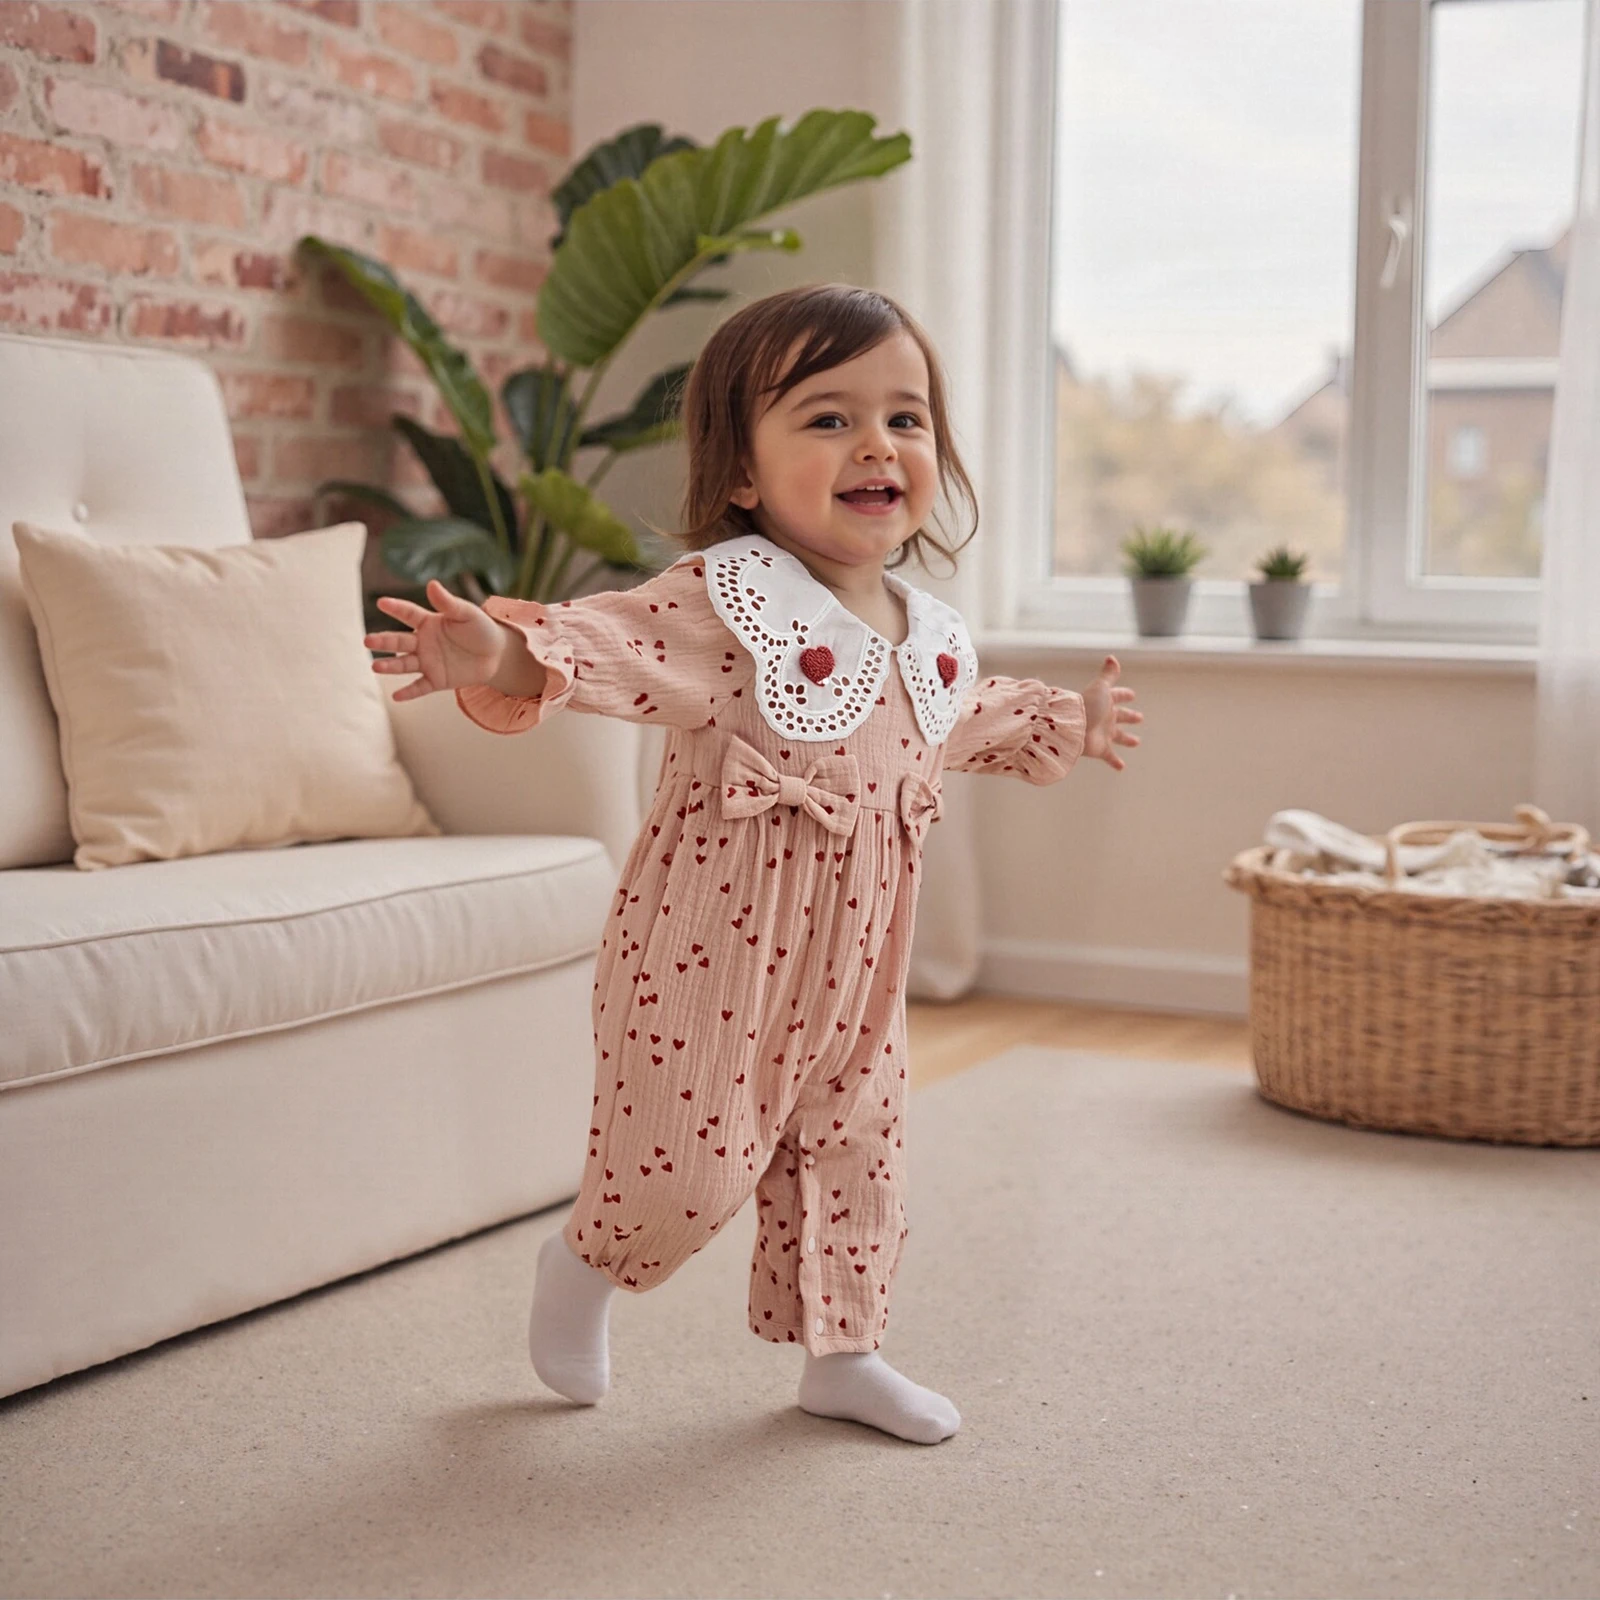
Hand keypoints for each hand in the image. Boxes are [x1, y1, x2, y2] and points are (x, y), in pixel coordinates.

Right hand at [363, 579, 505, 701]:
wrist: (496, 654)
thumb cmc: (480, 629)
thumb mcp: (466, 614)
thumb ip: (448, 603)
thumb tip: (431, 584)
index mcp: (428, 623)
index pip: (408, 614)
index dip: (396, 608)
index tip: (382, 602)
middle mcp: (422, 642)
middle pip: (399, 641)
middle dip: (383, 642)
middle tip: (368, 641)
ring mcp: (427, 662)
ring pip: (404, 664)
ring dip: (390, 666)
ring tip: (375, 666)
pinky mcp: (436, 680)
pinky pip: (420, 686)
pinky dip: (409, 692)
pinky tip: (396, 696)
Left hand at [1081, 655, 1141, 771]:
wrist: (1073, 728)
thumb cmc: (1087, 706)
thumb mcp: (1100, 688)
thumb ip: (1108, 675)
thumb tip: (1112, 657)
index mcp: (1105, 702)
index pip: (1117, 696)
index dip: (1124, 694)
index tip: (1132, 694)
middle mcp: (1105, 718)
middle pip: (1120, 716)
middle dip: (1129, 716)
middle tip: (1139, 717)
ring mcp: (1103, 734)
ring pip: (1119, 736)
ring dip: (1127, 739)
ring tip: (1136, 742)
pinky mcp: (1100, 748)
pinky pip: (1109, 756)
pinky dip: (1115, 762)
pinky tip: (1121, 767)